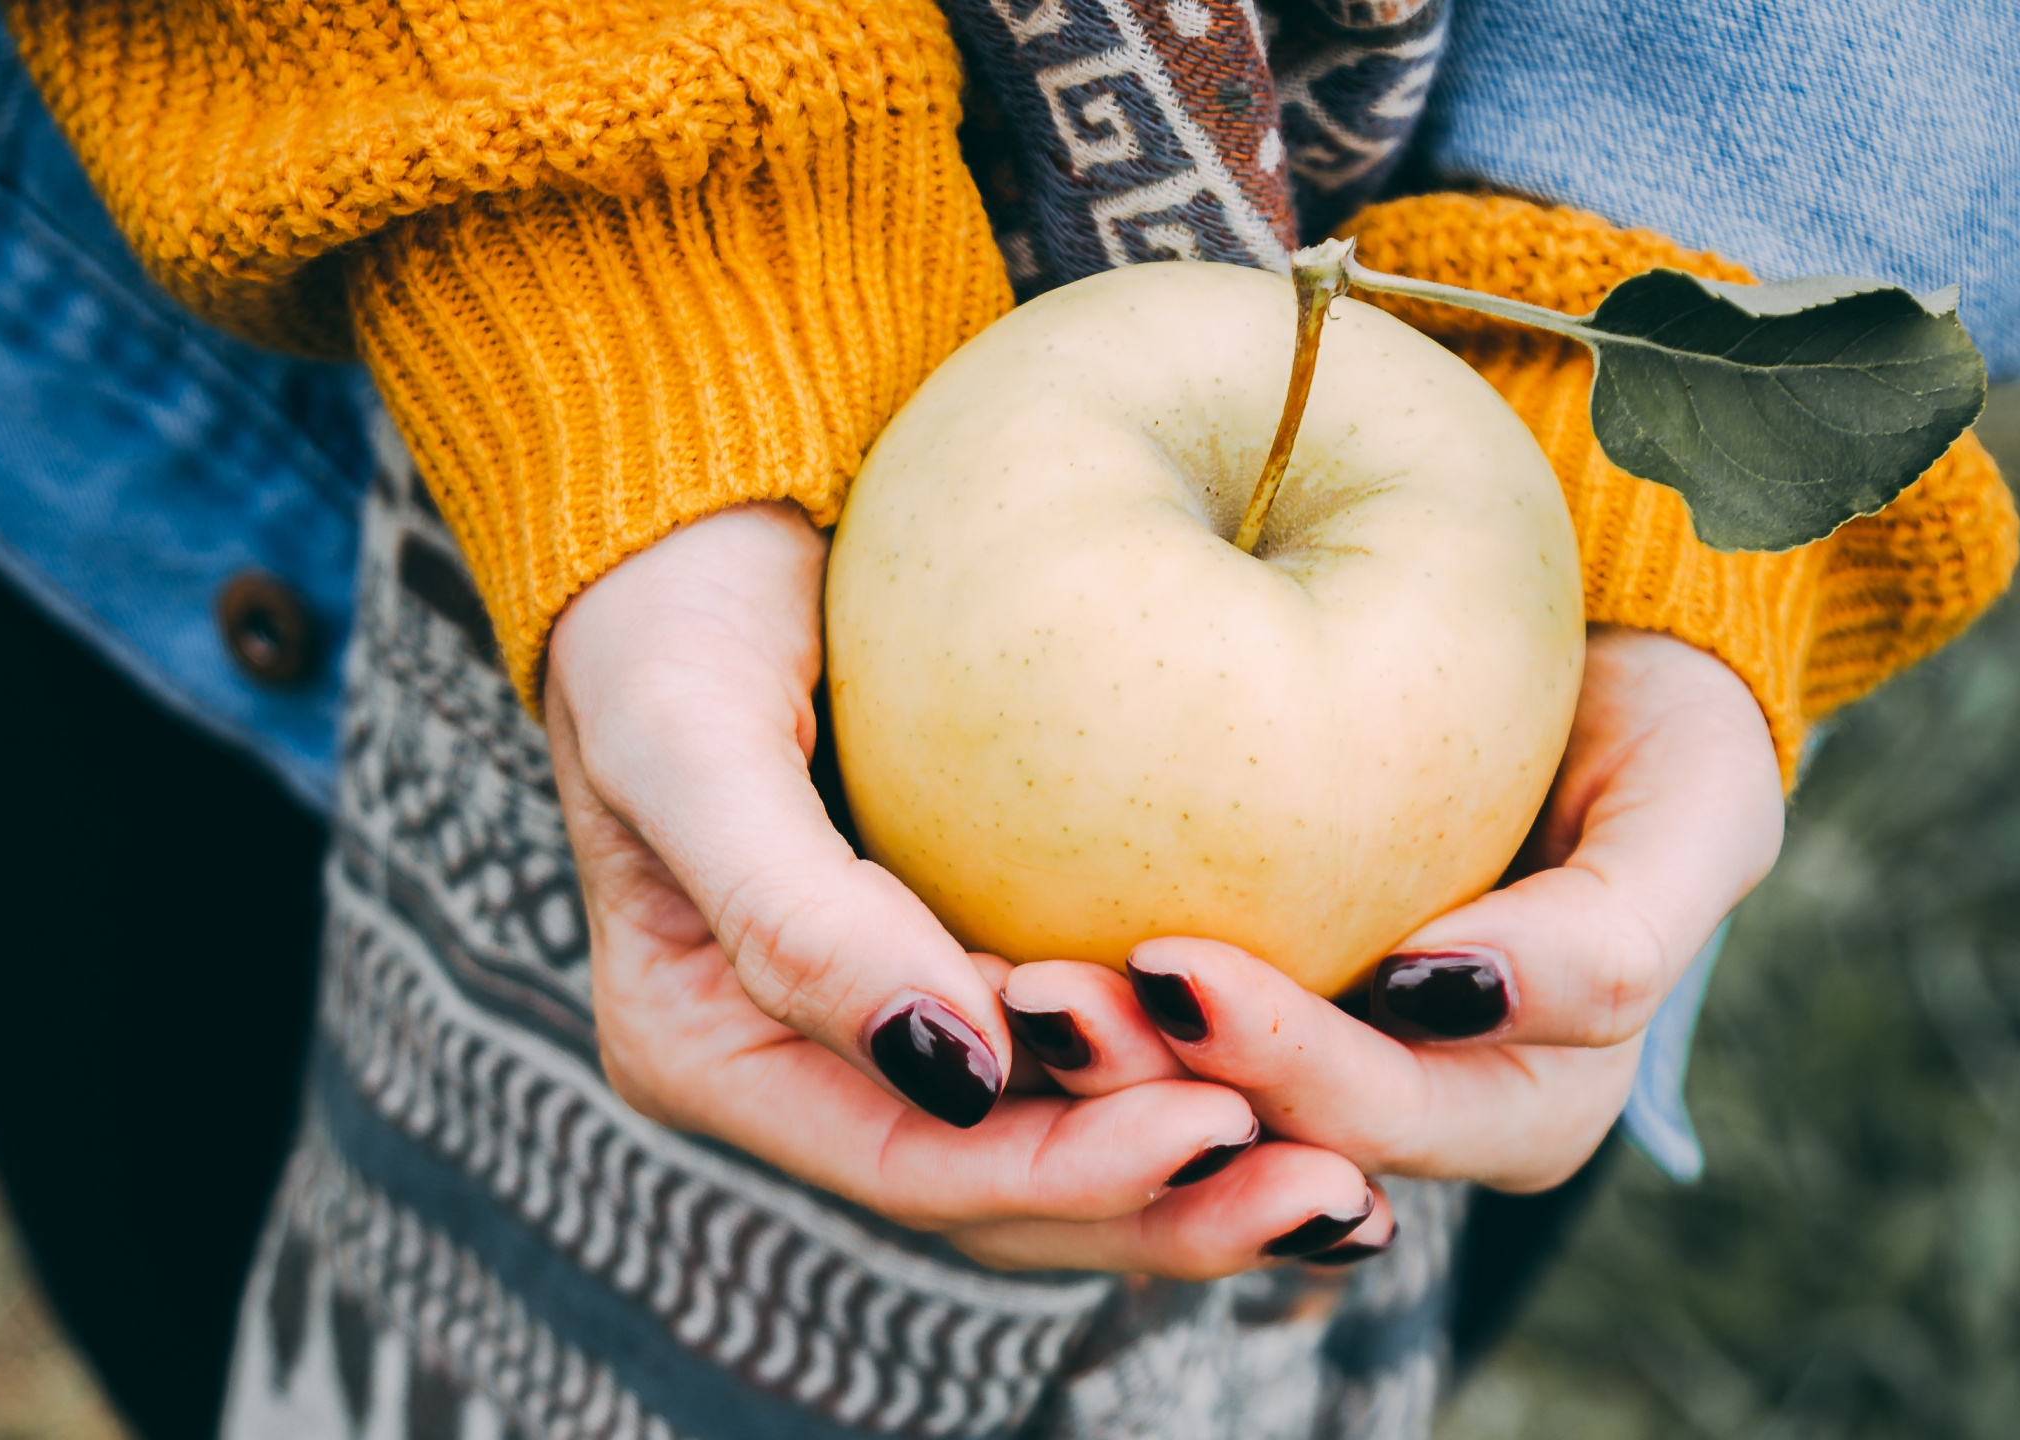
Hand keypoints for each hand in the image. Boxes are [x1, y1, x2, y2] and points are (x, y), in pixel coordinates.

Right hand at [543, 503, 1378, 1274]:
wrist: (697, 503)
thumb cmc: (668, 607)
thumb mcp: (690, 741)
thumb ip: (790, 914)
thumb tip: (956, 1073)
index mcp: (713, 1051)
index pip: (909, 1164)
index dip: (1064, 1173)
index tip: (1214, 1122)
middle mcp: (813, 1064)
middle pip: (1003, 1195)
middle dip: (1163, 1207)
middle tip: (1335, 1192)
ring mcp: (901, 1017)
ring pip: (1062, 1148)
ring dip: (1200, 1172)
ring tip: (1351, 1183)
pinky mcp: (981, 951)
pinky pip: (1097, 1050)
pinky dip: (1196, 1074)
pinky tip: (1312, 1080)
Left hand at [1000, 626, 1784, 1209]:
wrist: (1585, 651)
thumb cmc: (1655, 728)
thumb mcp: (1697, 808)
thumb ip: (1620, 923)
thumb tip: (1442, 996)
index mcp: (1517, 1099)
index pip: (1381, 1113)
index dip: (1287, 1065)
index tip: (1180, 972)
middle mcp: (1406, 1106)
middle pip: (1257, 1133)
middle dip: (1148, 1086)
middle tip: (1045, 996)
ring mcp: (1315, 1055)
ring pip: (1182, 1109)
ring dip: (1084, 1068)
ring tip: (992, 984)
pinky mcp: (1236, 1002)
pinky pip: (1140, 1035)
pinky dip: (1062, 1006)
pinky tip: (970, 948)